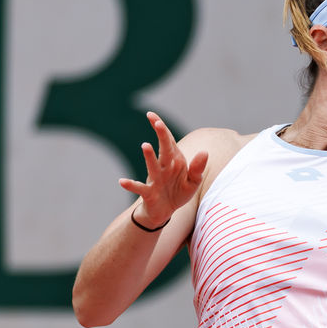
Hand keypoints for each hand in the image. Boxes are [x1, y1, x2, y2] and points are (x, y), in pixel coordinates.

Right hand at [118, 112, 207, 227]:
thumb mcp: (193, 182)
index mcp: (175, 161)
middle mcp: (164, 167)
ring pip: (153, 166)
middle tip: (155, 120)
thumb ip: (197, 168)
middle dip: (161, 135)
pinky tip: (121, 181)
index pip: (170, 141)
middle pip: (164, 149)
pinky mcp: (149, 193)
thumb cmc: (178, 192)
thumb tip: (204, 152)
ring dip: (149, 156)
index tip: (152, 115)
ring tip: (145, 145)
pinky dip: (131, 185)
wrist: (164, 212)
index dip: (163, 129)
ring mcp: (155, 179)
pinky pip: (139, 188)